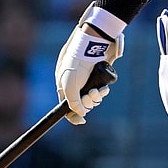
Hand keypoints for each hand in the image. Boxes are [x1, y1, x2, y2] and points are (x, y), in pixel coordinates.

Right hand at [55, 7, 124, 123]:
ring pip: (93, 98)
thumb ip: (73, 103)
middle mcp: (76, 84)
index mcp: (64, 85)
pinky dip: (103, 92)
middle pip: (82, 104)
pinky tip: (104, 88)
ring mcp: (88, 81)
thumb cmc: (76, 64)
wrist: (92, 46)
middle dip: (88, 102)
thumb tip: (81, 114)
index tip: (81, 121)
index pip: (66, 106)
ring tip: (98, 90)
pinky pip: (102, 91)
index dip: (73, 115)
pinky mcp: (100, 77)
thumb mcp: (69, 86)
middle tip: (91, 94)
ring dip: (96, 97)